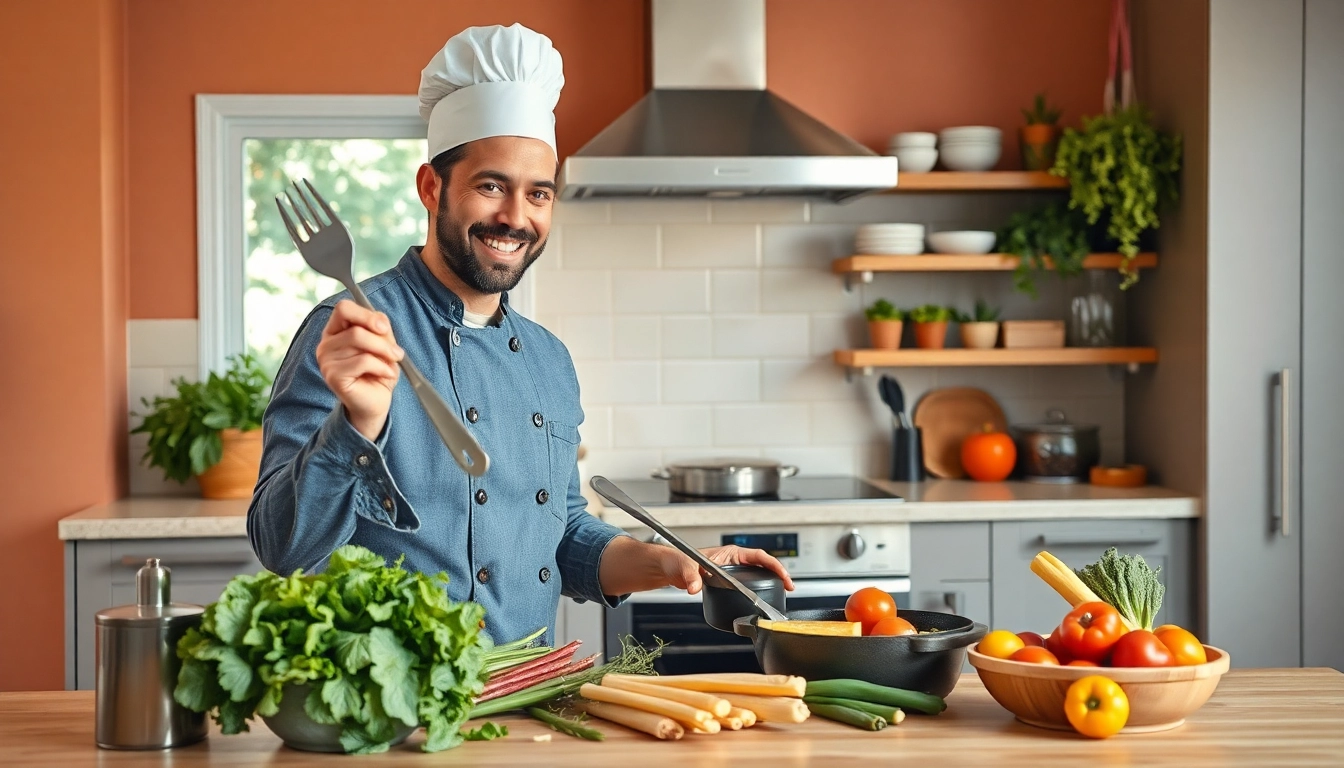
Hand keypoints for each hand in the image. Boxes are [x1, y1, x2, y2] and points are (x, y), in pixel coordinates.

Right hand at [315, 299, 403, 440]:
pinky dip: (381, 367)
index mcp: (336, 331)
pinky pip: (362, 361)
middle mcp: (326, 344)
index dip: (366, 315)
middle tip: (397, 354)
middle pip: (356, 328)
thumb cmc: (378, 371)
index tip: (384, 328)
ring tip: (390, 366)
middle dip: (382, 341)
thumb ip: (379, 328)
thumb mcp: (383, 344)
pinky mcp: (333, 376)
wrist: (376, 402)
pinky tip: (385, 375)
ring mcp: (326, 360)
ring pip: (359, 341)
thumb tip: (380, 321)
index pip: (344, 308)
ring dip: (384, 354)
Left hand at [659, 545, 796, 594]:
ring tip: (784, 591)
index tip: (784, 576)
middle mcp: (734, 560)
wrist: (670, 569)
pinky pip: (749, 583)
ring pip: (758, 573)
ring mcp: (732, 570)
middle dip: (779, 574)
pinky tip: (765, 597)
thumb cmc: (677, 561)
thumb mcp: (683, 567)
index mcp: (729, 553)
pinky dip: (761, 588)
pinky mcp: (728, 581)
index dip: (774, 565)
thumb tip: (693, 586)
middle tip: (790, 587)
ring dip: (772, 580)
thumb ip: (688, 577)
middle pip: (763, 565)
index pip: (758, 556)